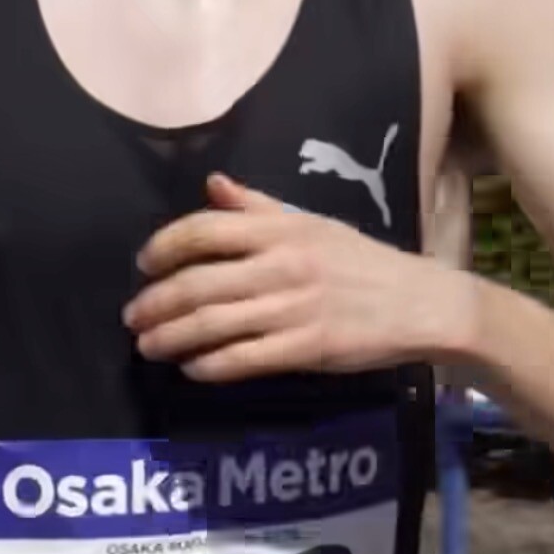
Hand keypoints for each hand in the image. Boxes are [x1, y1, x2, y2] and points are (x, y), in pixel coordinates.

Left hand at [123, 173, 465, 382]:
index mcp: (281, 230)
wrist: (420, 303)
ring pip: (213, 324)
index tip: (144, 264)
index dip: (164, 246)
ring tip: (148, 346)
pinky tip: (192, 369)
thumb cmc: (362, 263)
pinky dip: (209, 366)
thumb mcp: (313, 223)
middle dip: (155, 302)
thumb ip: (259, 208)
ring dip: (171, 337)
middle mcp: (282, 266)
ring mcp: (293, 309)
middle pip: (197, 283)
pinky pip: (244, 358)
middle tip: (133, 317)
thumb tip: (213, 184)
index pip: (204, 230)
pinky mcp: (307, 348)